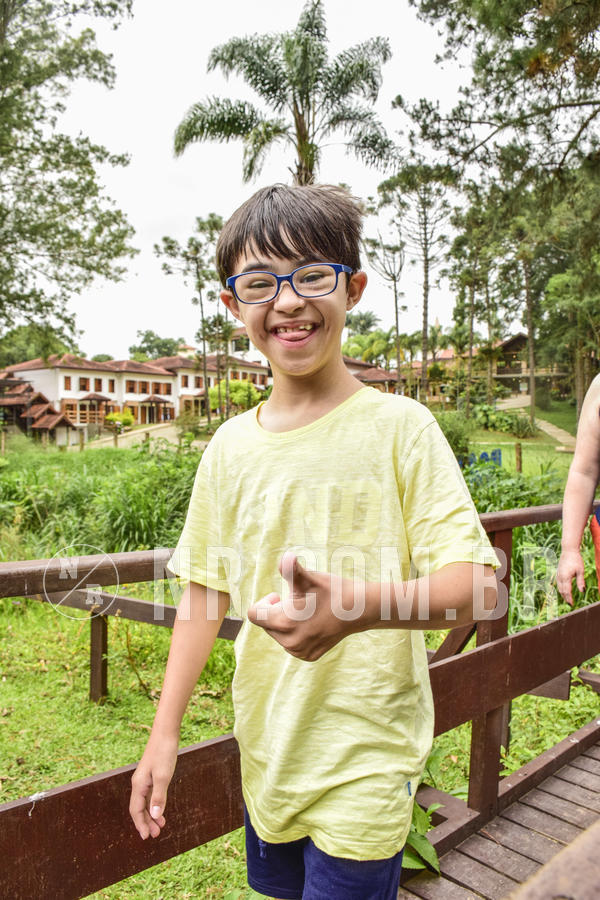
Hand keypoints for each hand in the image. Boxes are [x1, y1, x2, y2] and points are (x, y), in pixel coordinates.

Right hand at [129, 733, 178, 838]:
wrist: (166, 733)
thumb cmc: (164, 753)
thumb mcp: (163, 776)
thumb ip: (159, 796)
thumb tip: (155, 815)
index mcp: (139, 785)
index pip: (136, 810)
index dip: (140, 824)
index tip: (146, 837)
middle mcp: (139, 783)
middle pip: (139, 808)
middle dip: (146, 822)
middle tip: (155, 835)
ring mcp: (145, 779)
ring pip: (145, 802)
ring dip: (151, 815)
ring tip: (160, 826)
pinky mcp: (152, 775)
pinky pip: (150, 795)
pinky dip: (154, 804)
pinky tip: (161, 809)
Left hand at [247, 551, 367, 660]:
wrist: (358, 609)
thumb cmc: (331, 590)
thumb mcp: (309, 578)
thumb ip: (291, 569)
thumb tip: (286, 557)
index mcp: (283, 622)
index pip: (254, 614)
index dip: (265, 602)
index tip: (280, 596)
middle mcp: (289, 642)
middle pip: (266, 624)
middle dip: (277, 612)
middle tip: (300, 603)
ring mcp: (299, 651)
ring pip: (278, 634)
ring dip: (287, 623)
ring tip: (308, 613)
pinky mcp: (308, 656)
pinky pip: (292, 643)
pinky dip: (298, 633)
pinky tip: (314, 623)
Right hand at [556, 549, 584, 605]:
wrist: (568, 551)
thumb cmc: (576, 560)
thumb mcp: (580, 571)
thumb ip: (580, 581)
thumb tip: (581, 591)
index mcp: (565, 577)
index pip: (567, 591)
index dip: (569, 598)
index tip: (572, 604)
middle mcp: (560, 577)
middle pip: (562, 591)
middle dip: (566, 598)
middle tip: (570, 604)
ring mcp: (558, 575)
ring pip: (559, 587)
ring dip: (563, 594)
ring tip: (567, 599)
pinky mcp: (558, 573)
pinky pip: (558, 583)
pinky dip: (560, 589)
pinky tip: (563, 590)